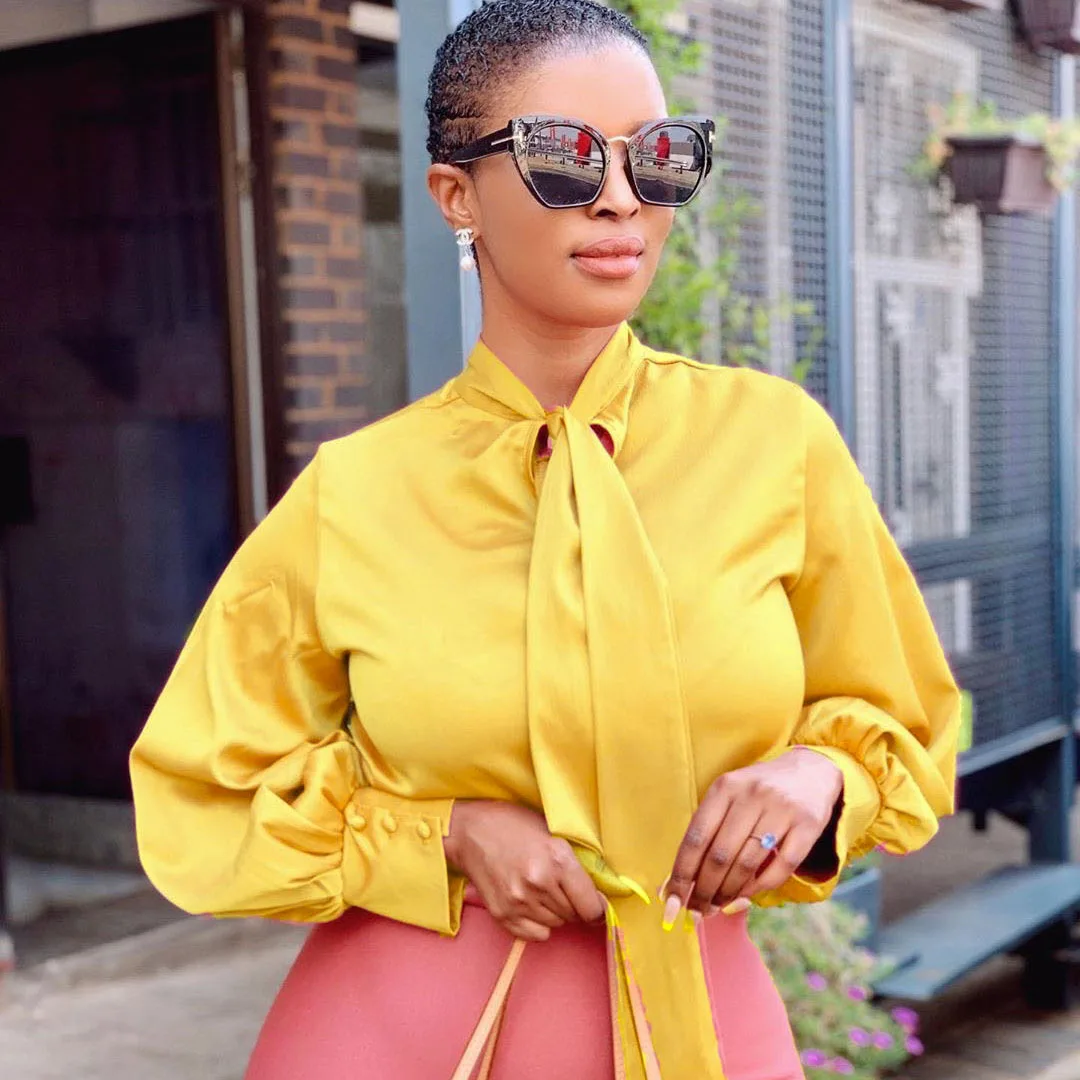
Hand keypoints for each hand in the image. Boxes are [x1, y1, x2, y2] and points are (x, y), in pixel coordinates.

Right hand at [444, 801, 605, 941]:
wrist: (470, 830)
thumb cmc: (514, 824)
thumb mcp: (552, 832)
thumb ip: (575, 862)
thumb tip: (600, 892)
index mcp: (558, 859)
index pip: (592, 906)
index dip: (597, 907)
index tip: (596, 905)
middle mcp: (540, 883)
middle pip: (574, 916)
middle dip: (574, 905)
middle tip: (562, 887)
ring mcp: (519, 901)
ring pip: (556, 925)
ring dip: (555, 912)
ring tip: (542, 889)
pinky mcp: (503, 914)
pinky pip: (536, 934)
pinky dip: (538, 923)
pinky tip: (530, 903)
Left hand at [665, 749, 842, 918]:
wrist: (810, 771)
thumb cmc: (758, 791)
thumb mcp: (729, 797)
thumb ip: (707, 831)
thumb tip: (679, 880)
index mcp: (725, 787)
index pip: (696, 837)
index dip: (682, 873)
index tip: (671, 900)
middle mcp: (752, 795)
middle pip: (720, 855)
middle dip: (704, 890)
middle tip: (697, 911)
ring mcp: (782, 810)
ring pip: (748, 864)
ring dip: (729, 893)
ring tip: (718, 905)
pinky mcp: (808, 825)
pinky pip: (781, 867)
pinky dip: (761, 887)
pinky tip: (748, 894)